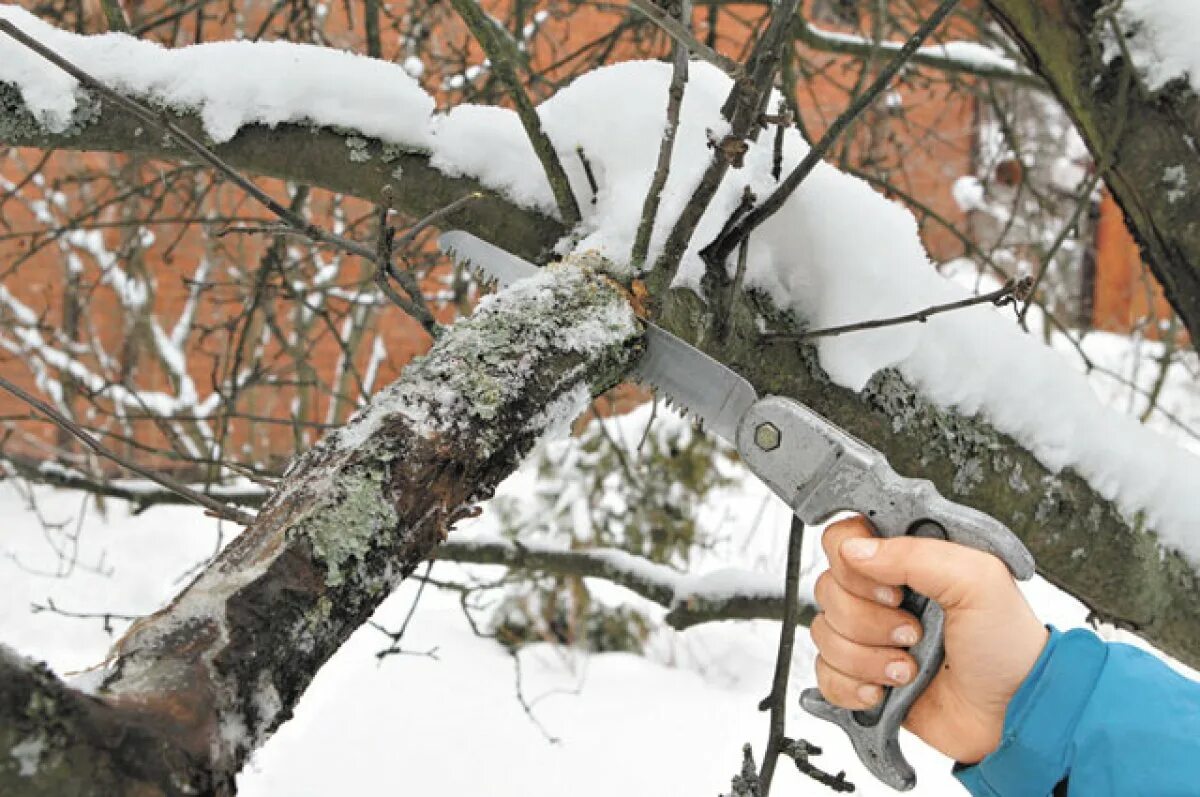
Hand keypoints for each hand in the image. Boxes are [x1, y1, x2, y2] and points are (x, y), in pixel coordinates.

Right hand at [810, 516, 1047, 763]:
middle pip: (828, 590)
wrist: (1015, 715)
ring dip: (867, 658)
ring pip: (824, 634)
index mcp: (907, 560)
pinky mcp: (862, 676)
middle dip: (869, 622)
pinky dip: (852, 686)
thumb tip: (855, 551)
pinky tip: (885, 691)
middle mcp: (882, 593)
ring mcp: (870, 636)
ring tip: (909, 669)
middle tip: (913, 633)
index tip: (891, 590)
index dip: (853, 565)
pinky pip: (825, 674)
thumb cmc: (1008, 646)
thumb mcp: (978, 581)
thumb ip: (915, 555)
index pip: (844, 540)